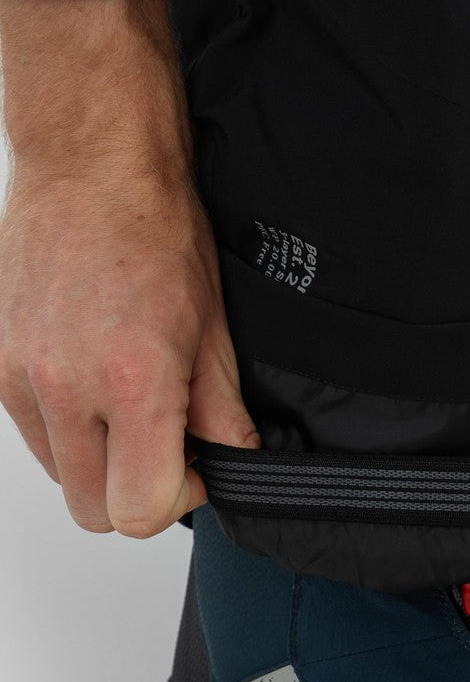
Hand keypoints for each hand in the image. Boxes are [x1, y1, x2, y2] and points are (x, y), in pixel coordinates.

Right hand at [0, 172, 257, 535]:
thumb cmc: (155, 233)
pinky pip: (34, 436)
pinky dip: (68, 430)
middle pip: (95, 511)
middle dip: (139, 493)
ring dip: (102, 463)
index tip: (197, 468)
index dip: (179, 500)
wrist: (91, 170)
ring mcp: (21, 380)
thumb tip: (237, 461)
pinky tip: (97, 385)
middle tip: (169, 447)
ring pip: (62, 477)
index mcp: (132, 383)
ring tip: (132, 408)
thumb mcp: (213, 330)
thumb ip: (223, 413)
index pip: (140, 509)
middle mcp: (66, 389)